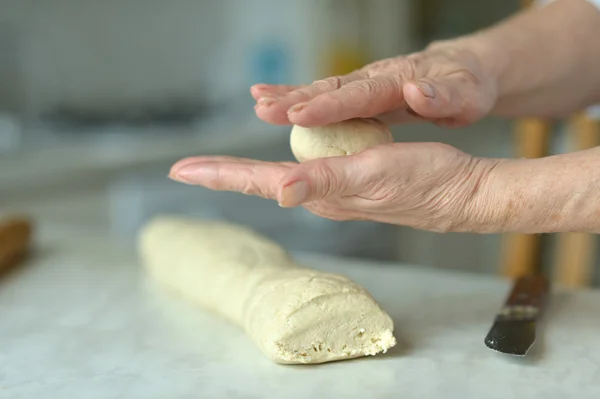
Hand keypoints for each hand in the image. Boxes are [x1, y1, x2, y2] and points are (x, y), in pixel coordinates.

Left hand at [169, 143, 499, 232]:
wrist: (460, 192)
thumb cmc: (425, 181)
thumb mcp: (373, 172)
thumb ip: (324, 182)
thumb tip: (279, 191)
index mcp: (321, 193)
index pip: (257, 182)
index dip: (218, 174)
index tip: (179, 171)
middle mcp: (322, 196)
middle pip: (258, 183)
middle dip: (221, 176)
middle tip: (186, 170)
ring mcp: (336, 191)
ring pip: (278, 179)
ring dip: (245, 173)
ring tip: (217, 167)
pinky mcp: (352, 181)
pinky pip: (306, 171)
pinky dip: (281, 164)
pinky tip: (279, 161)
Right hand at [250, 40, 497, 128]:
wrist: (465, 71)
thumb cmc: (468, 86)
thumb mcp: (467, 95)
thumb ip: (443, 95)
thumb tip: (418, 90)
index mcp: (400, 81)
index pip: (360, 96)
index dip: (329, 107)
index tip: (298, 115)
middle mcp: (376, 78)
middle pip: (331, 88)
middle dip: (295, 99)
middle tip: (262, 108)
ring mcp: (365, 83)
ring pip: (322, 89)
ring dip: (288, 95)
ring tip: (257, 102)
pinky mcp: (360, 92)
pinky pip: (325, 95)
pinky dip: (297, 96)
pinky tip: (273, 100)